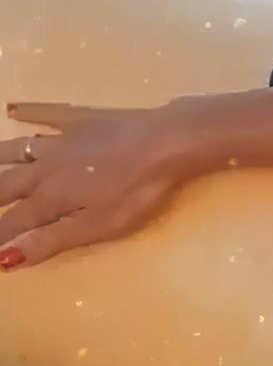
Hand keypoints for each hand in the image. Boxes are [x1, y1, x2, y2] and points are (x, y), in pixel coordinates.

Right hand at [0, 100, 189, 267]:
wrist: (165, 142)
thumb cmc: (135, 191)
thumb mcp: (96, 226)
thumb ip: (50, 240)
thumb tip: (6, 258)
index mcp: (50, 198)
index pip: (12, 223)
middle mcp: (45, 168)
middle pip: (5, 186)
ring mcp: (61, 140)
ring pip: (16, 150)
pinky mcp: (79, 120)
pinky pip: (44, 114)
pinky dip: (26, 112)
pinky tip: (12, 108)